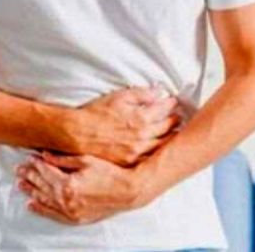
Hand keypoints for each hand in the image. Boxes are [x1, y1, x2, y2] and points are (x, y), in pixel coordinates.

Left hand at [15, 150, 153, 224]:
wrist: (128, 192)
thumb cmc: (111, 174)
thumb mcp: (87, 160)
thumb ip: (63, 159)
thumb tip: (44, 155)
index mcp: (68, 184)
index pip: (46, 172)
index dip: (35, 164)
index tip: (29, 158)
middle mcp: (67, 200)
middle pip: (42, 186)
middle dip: (30, 176)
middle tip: (19, 170)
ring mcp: (71, 211)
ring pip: (45, 200)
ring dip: (32, 191)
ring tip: (21, 184)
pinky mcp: (76, 218)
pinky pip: (54, 215)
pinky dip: (42, 209)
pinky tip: (32, 204)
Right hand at [66, 85, 183, 165]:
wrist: (77, 134)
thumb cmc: (96, 113)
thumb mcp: (119, 97)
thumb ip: (142, 94)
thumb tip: (159, 92)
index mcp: (141, 118)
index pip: (165, 110)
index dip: (170, 104)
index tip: (173, 101)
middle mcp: (142, 136)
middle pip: (167, 128)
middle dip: (174, 120)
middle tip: (177, 116)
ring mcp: (137, 152)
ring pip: (162, 145)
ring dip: (169, 137)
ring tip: (173, 132)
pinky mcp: (129, 162)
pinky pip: (150, 158)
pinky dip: (157, 152)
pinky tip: (159, 148)